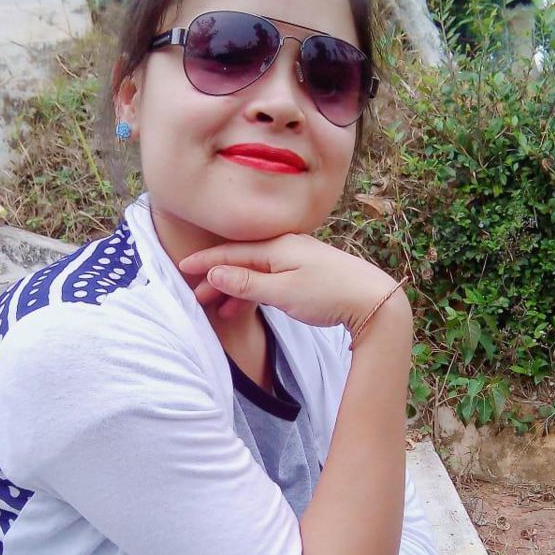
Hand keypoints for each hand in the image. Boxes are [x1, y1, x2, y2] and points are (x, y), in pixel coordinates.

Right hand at [178, 233, 409, 334]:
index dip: (205, 261)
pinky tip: (243, 307)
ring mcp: (295, 258)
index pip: (231, 252)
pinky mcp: (304, 271)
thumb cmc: (328, 294)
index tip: (182, 268)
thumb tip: (215, 272)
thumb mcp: (282, 291)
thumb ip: (247, 283)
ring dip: (233, 287)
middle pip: (240, 260)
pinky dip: (252, 291)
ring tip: (215, 307)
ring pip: (254, 270)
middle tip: (196, 297)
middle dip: (216, 277)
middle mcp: (284, 246)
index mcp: (276, 246)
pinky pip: (269, 277)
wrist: (372, 299)